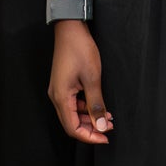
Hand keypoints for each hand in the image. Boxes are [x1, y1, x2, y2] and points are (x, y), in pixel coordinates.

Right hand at [48, 21, 113, 144]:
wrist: (70, 28)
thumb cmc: (79, 50)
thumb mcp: (92, 79)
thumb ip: (96, 105)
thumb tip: (100, 126)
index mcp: (60, 97)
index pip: (72, 128)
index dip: (89, 136)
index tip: (105, 137)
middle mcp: (56, 96)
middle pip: (72, 123)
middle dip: (91, 128)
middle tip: (109, 127)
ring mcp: (58, 90)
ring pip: (73, 113)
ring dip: (89, 117)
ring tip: (107, 116)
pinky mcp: (63, 84)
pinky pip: (73, 103)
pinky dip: (86, 107)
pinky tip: (98, 104)